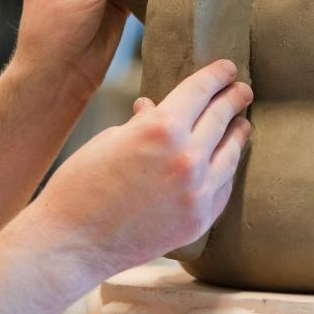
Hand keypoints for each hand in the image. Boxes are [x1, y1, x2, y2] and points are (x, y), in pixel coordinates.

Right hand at [33, 60, 253, 276]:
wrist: (72, 244)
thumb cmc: (80, 186)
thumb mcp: (108, 140)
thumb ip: (140, 123)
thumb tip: (152, 108)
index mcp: (161, 128)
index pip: (199, 91)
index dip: (216, 75)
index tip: (228, 69)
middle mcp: (187, 157)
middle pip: (221, 118)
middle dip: (234, 99)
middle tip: (242, 90)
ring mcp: (198, 192)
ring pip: (230, 154)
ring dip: (238, 134)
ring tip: (242, 124)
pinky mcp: (199, 220)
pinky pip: (222, 187)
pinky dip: (225, 170)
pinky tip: (226, 162)